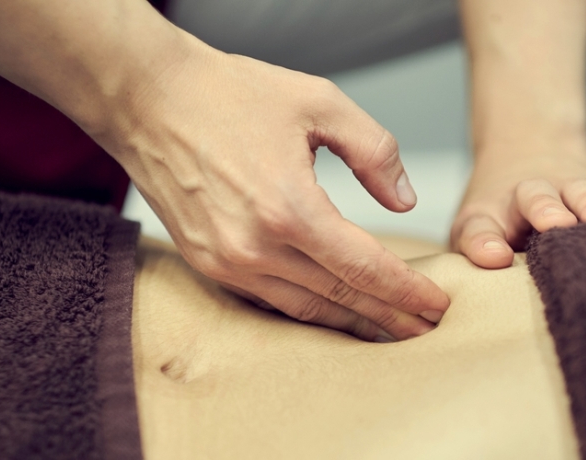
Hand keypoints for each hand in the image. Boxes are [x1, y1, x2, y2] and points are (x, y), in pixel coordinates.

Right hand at [96, 36, 448, 340]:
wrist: (147, 98)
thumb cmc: (227, 93)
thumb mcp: (319, 102)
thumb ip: (373, 151)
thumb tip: (402, 200)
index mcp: (288, 208)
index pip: (365, 267)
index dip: (407, 291)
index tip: (438, 305)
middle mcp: (255, 247)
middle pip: (341, 297)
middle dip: (390, 318)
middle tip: (427, 333)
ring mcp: (227, 262)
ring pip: (307, 308)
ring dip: (352, 324)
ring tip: (390, 332)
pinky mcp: (209, 263)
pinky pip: (271, 301)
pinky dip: (310, 311)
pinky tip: (334, 313)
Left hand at [451, 145, 585, 268]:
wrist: (523, 161)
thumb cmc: (495, 222)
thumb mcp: (472, 235)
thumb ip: (474, 258)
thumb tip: (472, 287)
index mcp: (488, 216)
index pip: (479, 228)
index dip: (484, 242)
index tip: (494, 257)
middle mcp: (529, 198)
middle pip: (534, 198)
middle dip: (546, 210)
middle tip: (556, 224)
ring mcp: (568, 193)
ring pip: (579, 192)